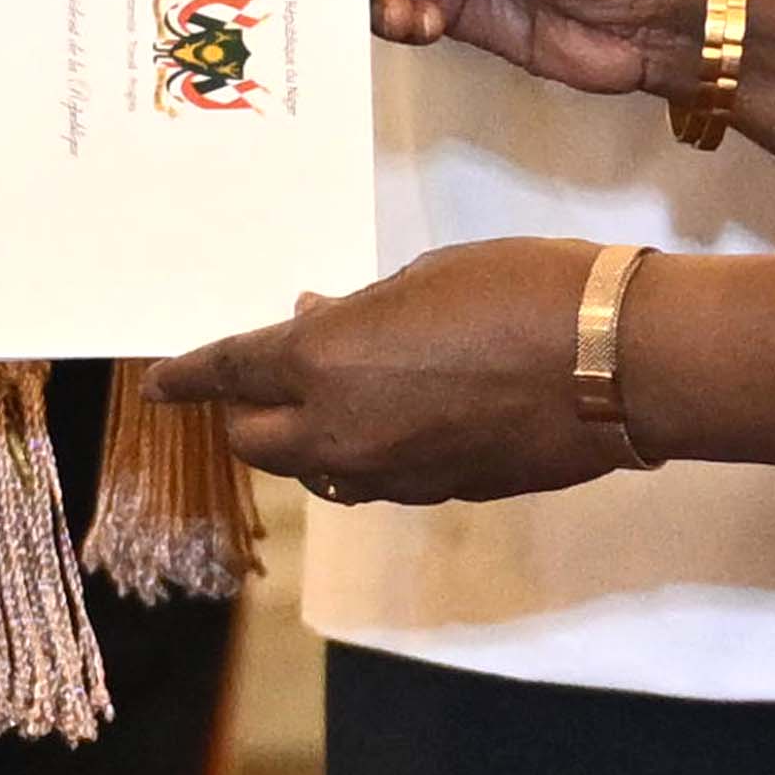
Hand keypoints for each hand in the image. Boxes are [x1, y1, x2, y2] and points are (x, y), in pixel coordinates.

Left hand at [166, 241, 625, 508]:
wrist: (616, 361)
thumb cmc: (519, 288)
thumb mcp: (423, 279)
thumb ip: (359, 315)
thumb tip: (322, 322)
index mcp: (322, 363)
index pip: (227, 374)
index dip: (187, 379)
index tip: (157, 384)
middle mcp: (340, 433)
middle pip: (256, 442)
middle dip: (245, 412)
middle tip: (261, 378)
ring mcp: (390, 475)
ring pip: (316, 470)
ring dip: (307, 437)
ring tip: (334, 395)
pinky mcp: (439, 495)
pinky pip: (376, 478)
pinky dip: (365, 450)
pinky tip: (396, 416)